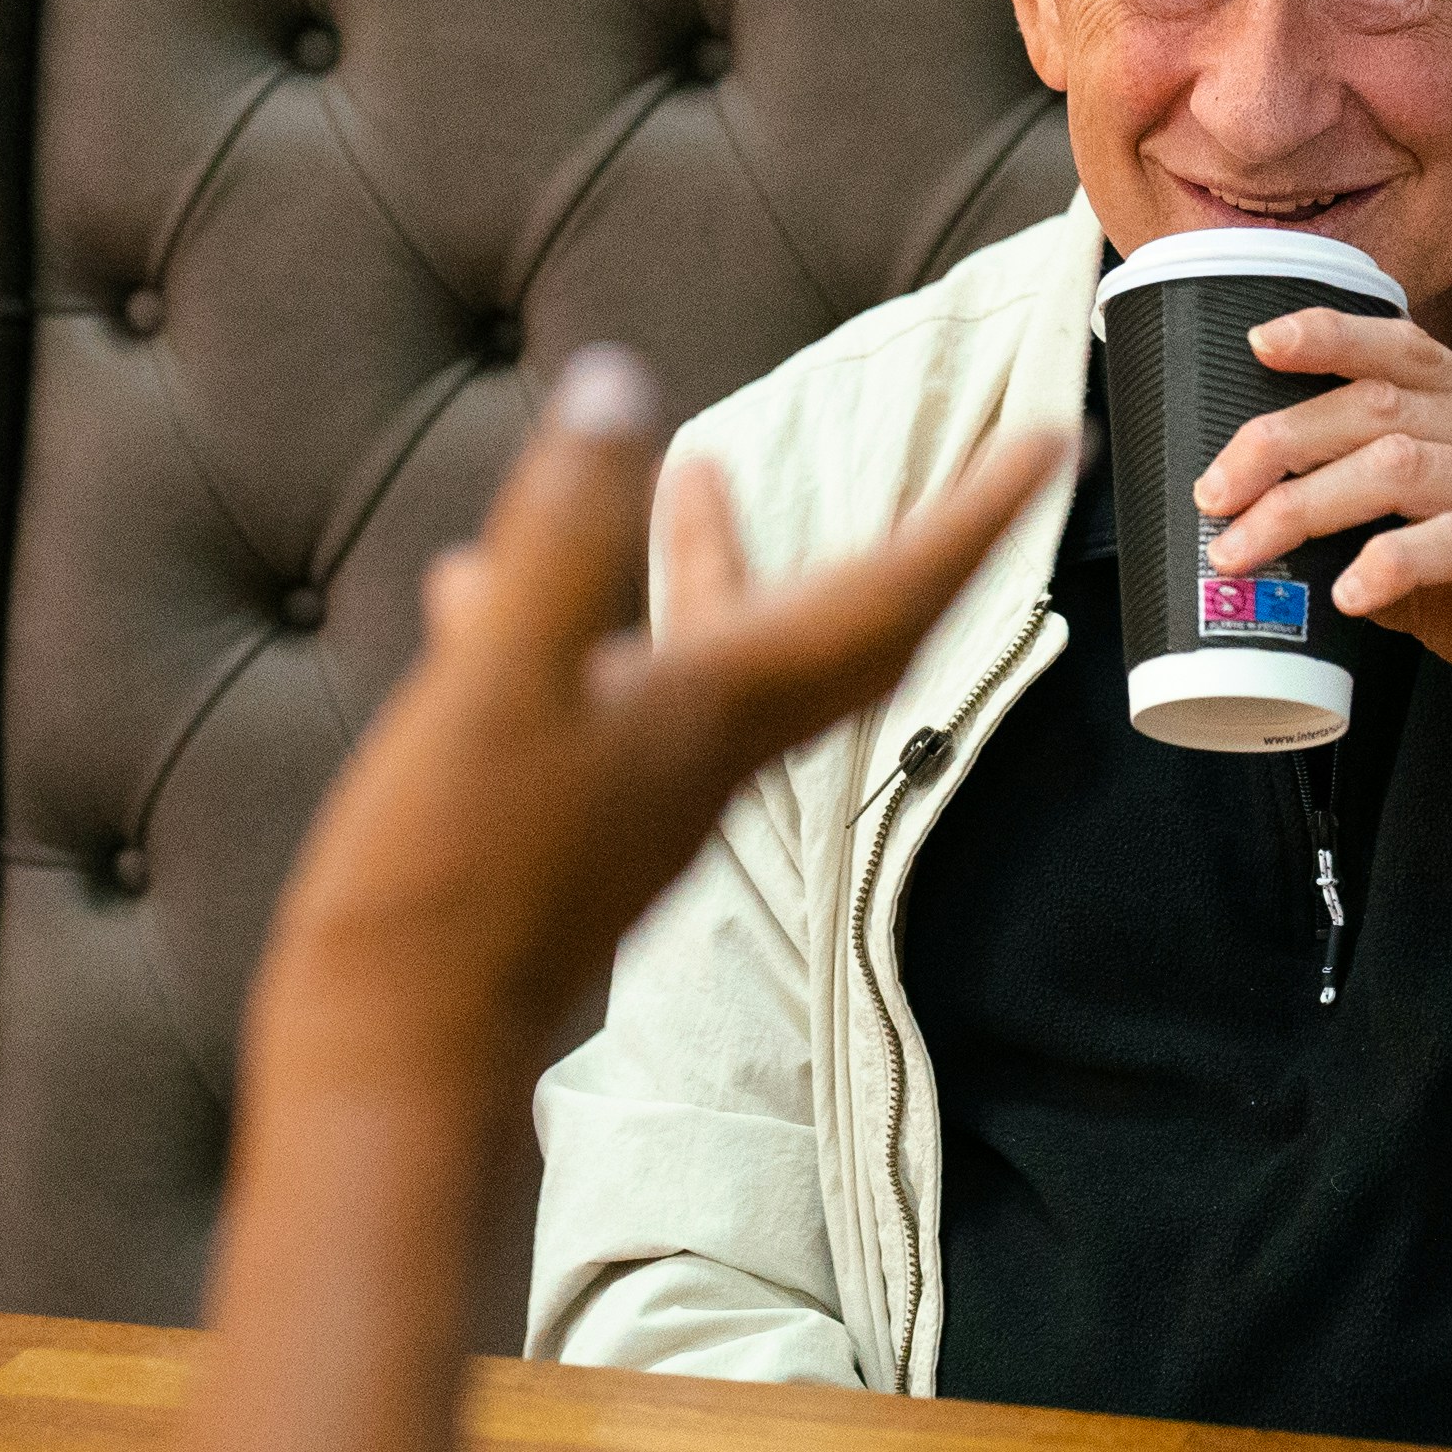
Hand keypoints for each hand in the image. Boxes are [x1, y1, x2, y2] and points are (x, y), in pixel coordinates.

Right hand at [247, 346, 1064, 1104]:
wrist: (396, 1060)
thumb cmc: (450, 887)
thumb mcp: (498, 684)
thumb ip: (562, 541)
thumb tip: (621, 391)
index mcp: (717, 710)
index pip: (886, 595)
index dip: (973, 514)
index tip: (1055, 440)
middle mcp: (706, 750)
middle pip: (834, 626)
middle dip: (887, 531)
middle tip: (945, 458)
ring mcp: (643, 791)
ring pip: (714, 650)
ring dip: (715, 560)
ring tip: (690, 471)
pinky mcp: (574, 823)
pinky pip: (610, 693)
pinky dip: (579, 624)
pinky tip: (476, 588)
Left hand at [1197, 308, 1451, 772]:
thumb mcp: (1443, 561)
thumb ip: (1374, 530)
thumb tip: (1270, 532)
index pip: (1404, 349)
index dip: (1328, 335)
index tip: (1256, 346)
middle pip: (1377, 405)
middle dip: (1278, 444)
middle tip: (1214, 494)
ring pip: (1401, 464)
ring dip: (1306, 505)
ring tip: (1245, 549)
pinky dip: (1389, 562)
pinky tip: (1348, 593)